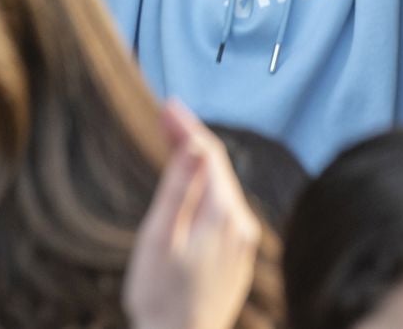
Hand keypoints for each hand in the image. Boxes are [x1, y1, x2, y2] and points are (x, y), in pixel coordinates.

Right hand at [124, 101, 261, 328]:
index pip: (209, 154)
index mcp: (223, 216)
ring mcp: (242, 243)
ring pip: (221, 188)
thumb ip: (178, 188)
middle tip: (166, 115)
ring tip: (174, 139)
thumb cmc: (161, 297)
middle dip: (192, 139)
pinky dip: (205, 188)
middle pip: (218, 168)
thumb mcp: (160, 237)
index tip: (167, 105)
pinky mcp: (237, 256)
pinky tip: (189, 183)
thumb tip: (194, 144)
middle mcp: (242, 225)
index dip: (187, 126)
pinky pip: (223, 209)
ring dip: (199, 162)